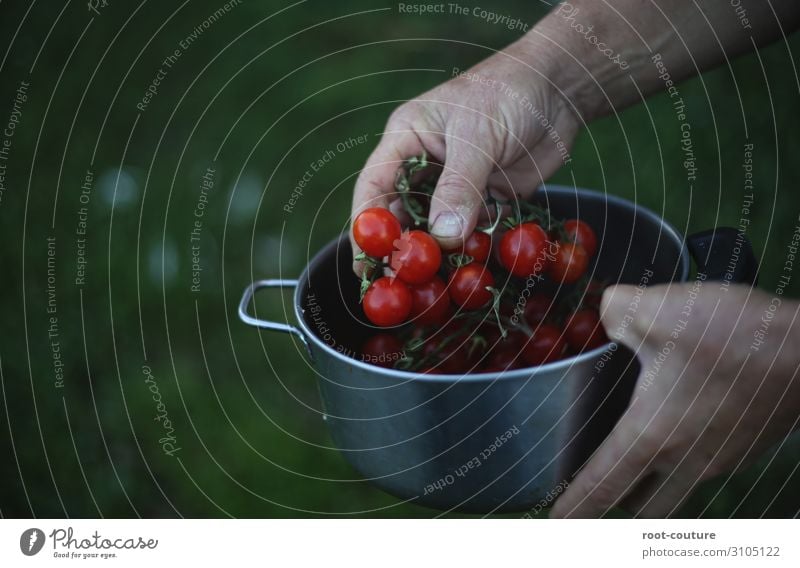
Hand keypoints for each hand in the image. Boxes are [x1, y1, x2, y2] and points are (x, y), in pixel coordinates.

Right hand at [350, 39, 580, 271]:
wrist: (560, 90)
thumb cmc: (509, 93)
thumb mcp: (478, 136)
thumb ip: (460, 186)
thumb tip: (444, 238)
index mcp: (407, 139)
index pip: (374, 187)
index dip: (367, 226)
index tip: (365, 261)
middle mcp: (425, 164)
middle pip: (401, 214)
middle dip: (402, 248)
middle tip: (402, 284)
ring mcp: (456, 184)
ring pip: (436, 227)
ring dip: (438, 254)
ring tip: (437, 284)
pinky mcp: (486, 199)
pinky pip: (471, 232)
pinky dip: (472, 250)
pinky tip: (472, 270)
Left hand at [551, 282, 799, 517]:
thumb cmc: (732, 337)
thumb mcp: (656, 309)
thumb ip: (614, 311)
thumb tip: (605, 311)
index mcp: (652, 436)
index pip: (602, 485)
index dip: (574, 508)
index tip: (553, 524)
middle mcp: (685, 460)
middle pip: (644, 508)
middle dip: (616, 509)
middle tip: (596, 497)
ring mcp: (721, 459)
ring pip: (677, 492)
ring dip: (653, 490)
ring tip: (638, 468)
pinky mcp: (747, 446)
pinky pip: (705, 469)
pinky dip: (685, 465)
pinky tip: (683, 431)